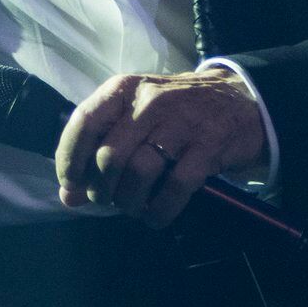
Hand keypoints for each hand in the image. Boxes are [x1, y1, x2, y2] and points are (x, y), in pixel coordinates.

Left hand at [55, 68, 268, 225]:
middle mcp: (149, 101)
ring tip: (132, 207)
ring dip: (129, 202)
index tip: (72, 184)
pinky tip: (155, 216)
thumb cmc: (175, 112)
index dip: (70, 159)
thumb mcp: (134, 118)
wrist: (238, 101)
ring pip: (139, 174)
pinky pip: (175, 187)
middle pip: (109, 156)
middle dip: (102, 190)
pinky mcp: (208, 146)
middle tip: (108, 200)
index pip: (84, 122)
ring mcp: (181, 122)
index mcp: (124, 90)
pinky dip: (159, 211)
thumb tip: (69, 195)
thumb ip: (98, 149)